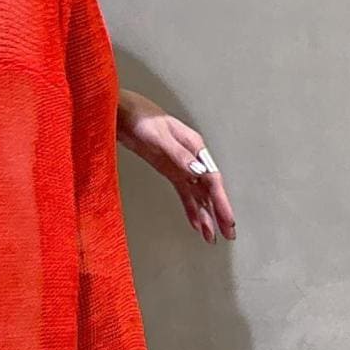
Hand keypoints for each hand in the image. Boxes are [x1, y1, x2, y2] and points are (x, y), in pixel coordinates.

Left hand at [117, 94, 236, 243]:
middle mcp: (192, 158)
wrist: (121, 113)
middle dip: (219, 212)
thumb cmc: (140, 117)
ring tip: (212, 237)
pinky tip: (196, 223)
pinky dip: (191, 209)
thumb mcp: (159, 136)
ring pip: (198, 195)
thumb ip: (178, 155)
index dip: (220, 201)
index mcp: (195, 147)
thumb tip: (198, 171)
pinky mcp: (170, 171)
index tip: (227, 219)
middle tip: (228, 234)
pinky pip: (184, 193)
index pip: (212, 179)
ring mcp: (181, 166)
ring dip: (206, 215)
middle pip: (209, 190)